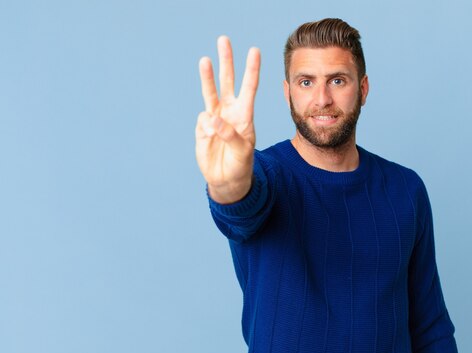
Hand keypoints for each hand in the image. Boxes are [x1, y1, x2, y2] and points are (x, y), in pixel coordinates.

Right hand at [195, 36, 260, 203]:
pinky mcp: (202, 128)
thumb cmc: (240, 164)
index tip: (254, 51)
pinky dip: (206, 128)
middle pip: (228, 81)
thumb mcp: (242, 152)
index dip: (252, 70)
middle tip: (224, 39)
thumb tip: (212, 119)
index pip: (249, 88)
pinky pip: (202, 121)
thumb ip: (229, 135)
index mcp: (245, 115)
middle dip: (226, 61)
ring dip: (207, 76)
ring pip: (210, 92)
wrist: (227, 179)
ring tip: (205, 60)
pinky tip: (210, 139)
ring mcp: (215, 118)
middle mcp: (230, 111)